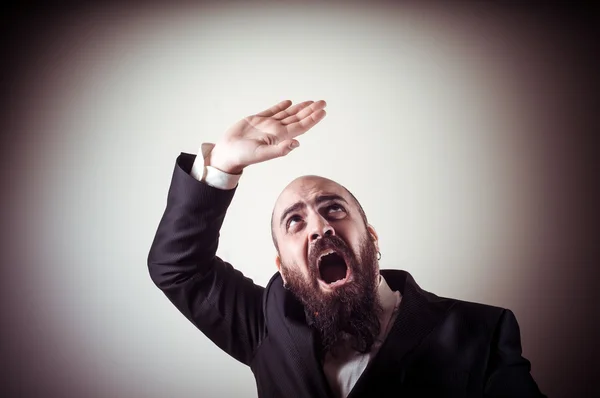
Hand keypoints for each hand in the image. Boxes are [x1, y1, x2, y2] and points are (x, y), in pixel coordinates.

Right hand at [208, 99, 326, 173]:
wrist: (227, 152)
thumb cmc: (243, 156)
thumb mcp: (262, 154)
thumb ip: (280, 149)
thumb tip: (297, 143)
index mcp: (279, 137)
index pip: (301, 126)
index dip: (312, 119)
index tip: (323, 111)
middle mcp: (276, 130)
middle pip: (297, 118)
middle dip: (310, 110)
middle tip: (322, 102)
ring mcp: (267, 125)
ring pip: (287, 113)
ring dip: (299, 108)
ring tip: (310, 101)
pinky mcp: (257, 120)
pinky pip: (272, 111)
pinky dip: (281, 106)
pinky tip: (289, 102)